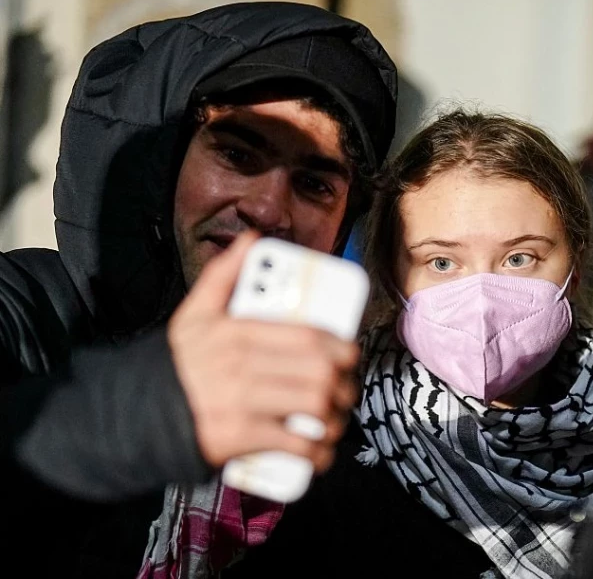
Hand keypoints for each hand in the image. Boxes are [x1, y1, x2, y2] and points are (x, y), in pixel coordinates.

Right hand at [168, 232, 359, 472]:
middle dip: (343, 383)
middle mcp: (241, 366)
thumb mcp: (195, 312)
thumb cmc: (179, 362)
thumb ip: (223, 274)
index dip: (338, 345)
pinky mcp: (238, 438)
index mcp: (237, 332)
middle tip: (344, 388)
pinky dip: (317, 452)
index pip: (305, 335)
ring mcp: (240, 403)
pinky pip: (292, 446)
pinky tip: (321, 450)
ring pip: (312, 407)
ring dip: (335, 417)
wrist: (143, 409)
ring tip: (334, 417)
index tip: (348, 353)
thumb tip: (250, 240)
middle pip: (317, 372)